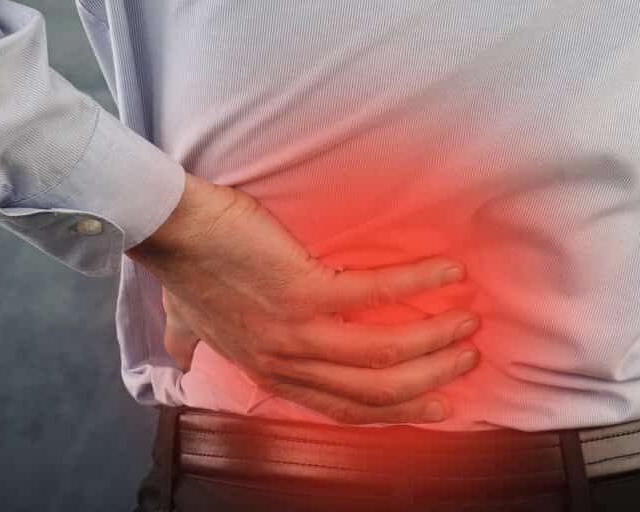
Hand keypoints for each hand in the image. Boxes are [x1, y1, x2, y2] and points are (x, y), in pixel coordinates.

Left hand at [126, 173, 481, 424]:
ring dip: (434, 338)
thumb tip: (183, 356)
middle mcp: (286, 361)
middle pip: (375, 389)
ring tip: (468, 319)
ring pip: (383, 353)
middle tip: (468, 358)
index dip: (397, 410)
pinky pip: (374, 294)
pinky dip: (417, 283)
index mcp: (270, 371)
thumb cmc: (183, 267)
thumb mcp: (187, 322)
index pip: (345, 408)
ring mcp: (295, 330)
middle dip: (430, 379)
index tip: (437, 403)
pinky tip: (446, 272)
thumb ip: (192, 343)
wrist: (171, 228)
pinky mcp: (302, 290)